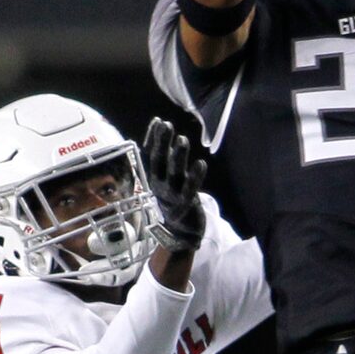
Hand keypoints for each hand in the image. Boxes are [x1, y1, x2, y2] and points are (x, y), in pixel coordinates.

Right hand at [143, 119, 206, 254]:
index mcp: (156, 177)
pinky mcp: (186, 205)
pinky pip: (190, 190)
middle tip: (167, 125)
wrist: (180, 232)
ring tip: (182, 140)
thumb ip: (165, 154)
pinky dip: (195, 177)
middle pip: (160, 162)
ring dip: (178, 157)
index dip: (155, 138)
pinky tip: (201, 164)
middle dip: (163, 144)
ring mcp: (173, 195)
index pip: (153, 155)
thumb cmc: (174, 198)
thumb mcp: (166, 177)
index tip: (158, 121)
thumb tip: (160, 125)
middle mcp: (161, 184)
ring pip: (174, 174)